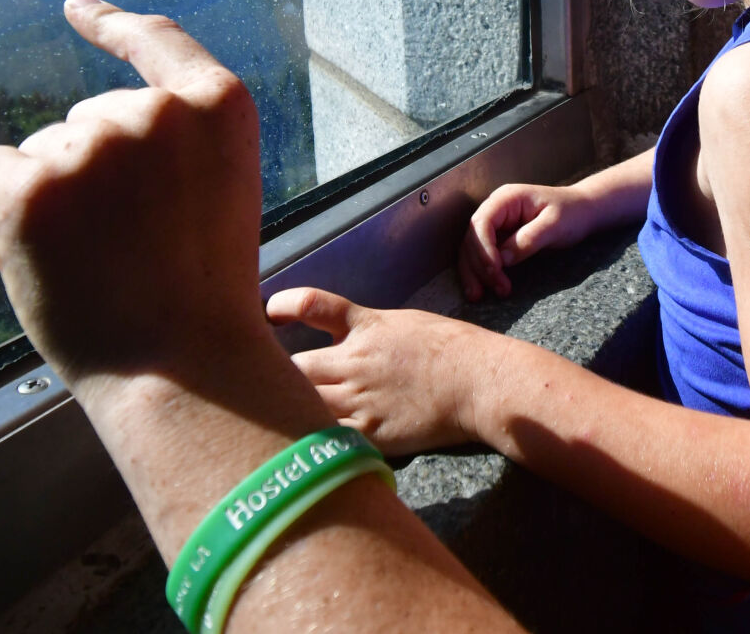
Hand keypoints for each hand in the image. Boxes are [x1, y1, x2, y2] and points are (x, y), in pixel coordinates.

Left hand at [0, 0, 271, 391]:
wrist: (178, 367)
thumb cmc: (197, 293)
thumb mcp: (217, 192)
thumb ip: (172, 146)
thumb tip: (78, 128)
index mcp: (219, 107)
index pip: (158, 42)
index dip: (112, 23)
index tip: (74, 8)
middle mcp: (156, 111)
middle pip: (87, 121)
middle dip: (89, 174)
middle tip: (129, 250)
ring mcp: (92, 144)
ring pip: (39, 153)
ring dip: (50, 201)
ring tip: (98, 266)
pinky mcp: (30, 184)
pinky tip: (38, 254)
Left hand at [266, 287, 494, 456]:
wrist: (478, 382)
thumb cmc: (451, 349)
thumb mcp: (405, 324)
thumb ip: (368, 331)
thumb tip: (344, 338)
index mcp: (364, 327)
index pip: (311, 305)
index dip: (284, 305)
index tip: (270, 312)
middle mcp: (353, 362)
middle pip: (292, 366)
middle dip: (279, 372)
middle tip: (270, 380)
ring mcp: (358, 400)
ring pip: (302, 403)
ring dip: (292, 406)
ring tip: (280, 416)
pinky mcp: (368, 434)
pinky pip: (325, 438)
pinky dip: (314, 438)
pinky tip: (309, 443)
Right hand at [459, 183, 593, 299]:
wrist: (583, 211)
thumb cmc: (572, 213)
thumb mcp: (555, 225)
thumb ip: (529, 239)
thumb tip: (503, 259)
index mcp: (506, 199)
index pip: (482, 223)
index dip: (483, 248)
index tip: (495, 270)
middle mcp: (495, 209)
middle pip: (472, 238)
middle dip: (478, 266)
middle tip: (497, 289)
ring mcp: (496, 224)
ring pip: (472, 249)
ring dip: (474, 273)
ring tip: (480, 296)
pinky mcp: (499, 238)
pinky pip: (482, 256)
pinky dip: (480, 273)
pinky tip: (483, 290)